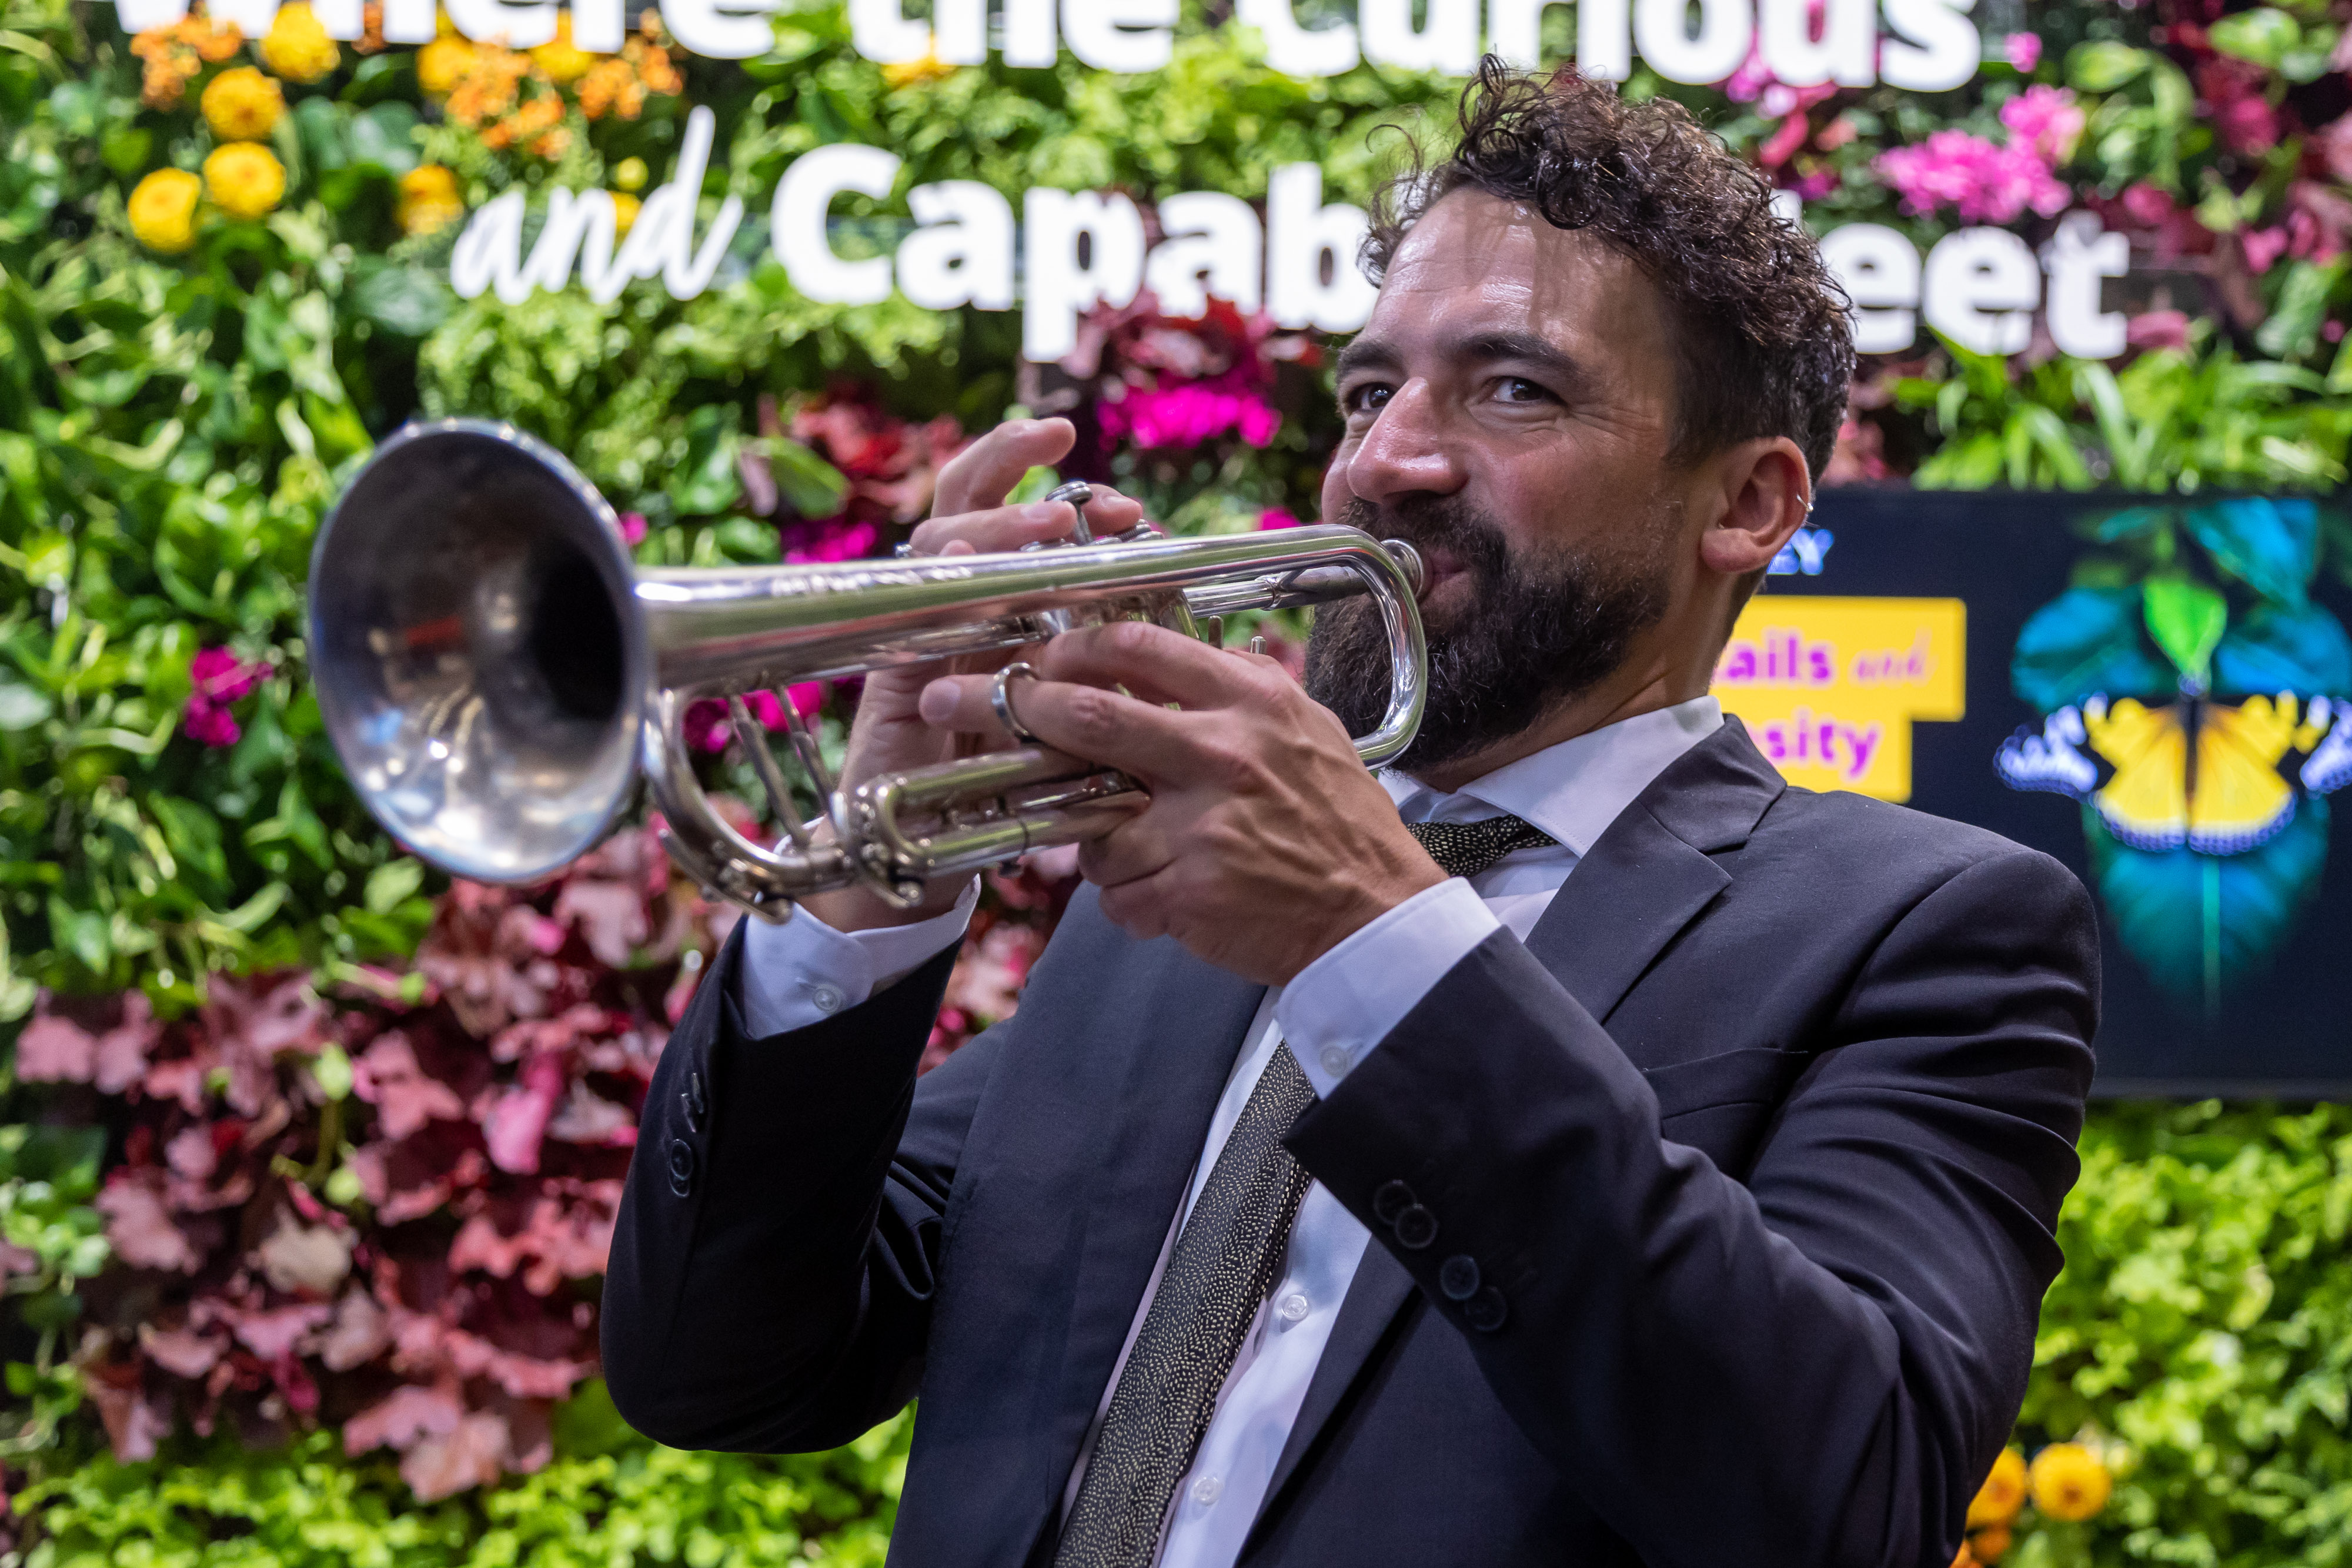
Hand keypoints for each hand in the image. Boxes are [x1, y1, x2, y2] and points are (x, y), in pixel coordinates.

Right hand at [799, 418, 1143, 932]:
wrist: (928, 849)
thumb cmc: (1006, 781)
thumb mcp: (1065, 708)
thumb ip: (1091, 663)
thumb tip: (1161, 614)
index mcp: (994, 602)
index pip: (1021, 523)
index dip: (1065, 497)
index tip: (1127, 503)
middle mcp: (949, 603)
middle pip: (965, 502)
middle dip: (1011, 464)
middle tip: (1066, 452)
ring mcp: (915, 632)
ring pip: (940, 543)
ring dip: (996, 521)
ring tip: (1052, 519)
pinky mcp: (892, 674)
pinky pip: (908, 610)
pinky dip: (942, 575)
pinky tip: (972, 557)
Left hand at [912, 621, 1446, 984]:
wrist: (1378, 915)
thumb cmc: (1338, 821)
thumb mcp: (1301, 729)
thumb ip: (1235, 688)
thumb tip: (1164, 651)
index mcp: (1251, 700)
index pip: (1140, 646)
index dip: (1071, 646)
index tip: (1035, 654)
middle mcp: (1224, 751)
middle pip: (1088, 714)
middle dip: (1014, 706)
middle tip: (960, 702)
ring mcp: (1204, 820)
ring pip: (1093, 822)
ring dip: (1097, 843)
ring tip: (1140, 856)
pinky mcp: (1191, 886)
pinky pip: (1118, 892)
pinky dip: (1130, 901)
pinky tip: (1170, 902)